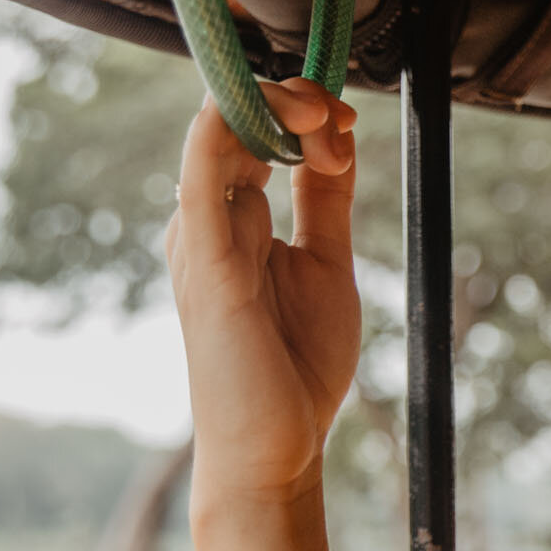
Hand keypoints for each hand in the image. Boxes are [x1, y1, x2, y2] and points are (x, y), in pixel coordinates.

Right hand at [165, 79, 359, 509]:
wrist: (276, 447)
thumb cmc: (296, 366)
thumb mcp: (327, 265)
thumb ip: (324, 203)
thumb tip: (337, 142)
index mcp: (235, 220)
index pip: (255, 132)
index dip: (301, 109)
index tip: (350, 119)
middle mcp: (208, 222)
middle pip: (236, 125)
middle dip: (292, 102)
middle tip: (343, 117)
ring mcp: (201, 241)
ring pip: (217, 141)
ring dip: (275, 113)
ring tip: (327, 125)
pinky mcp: (207, 268)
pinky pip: (200, 187)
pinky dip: (218, 140)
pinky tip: (244, 112)